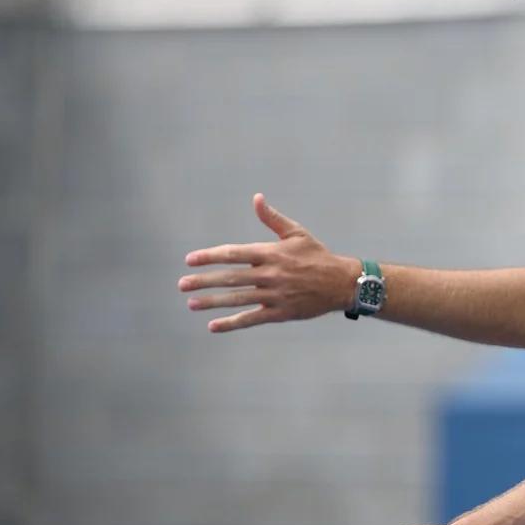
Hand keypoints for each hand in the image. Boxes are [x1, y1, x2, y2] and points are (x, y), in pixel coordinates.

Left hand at [178, 193, 358, 332]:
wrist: (342, 283)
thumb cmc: (318, 255)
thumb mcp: (297, 233)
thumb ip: (272, 218)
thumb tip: (256, 198)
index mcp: (272, 253)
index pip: (234, 253)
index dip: (210, 256)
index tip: (190, 260)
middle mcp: (271, 275)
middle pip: (230, 278)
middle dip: (204, 281)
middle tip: (182, 284)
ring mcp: (275, 296)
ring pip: (238, 299)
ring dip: (212, 302)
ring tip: (191, 303)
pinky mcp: (281, 313)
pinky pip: (252, 319)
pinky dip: (232, 323)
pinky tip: (214, 326)